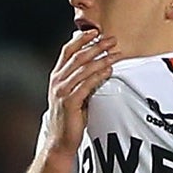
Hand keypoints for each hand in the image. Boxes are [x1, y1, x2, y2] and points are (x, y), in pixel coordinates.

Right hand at [45, 29, 117, 153]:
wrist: (60, 141)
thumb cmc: (70, 119)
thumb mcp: (74, 95)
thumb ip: (81, 80)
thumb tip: (98, 67)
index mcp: (57, 76)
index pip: (67, 51)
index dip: (81, 40)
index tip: (96, 31)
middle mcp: (57, 81)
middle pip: (78, 57)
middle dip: (96, 46)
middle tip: (112, 40)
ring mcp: (62, 91)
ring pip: (83, 69)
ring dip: (101, 59)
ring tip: (115, 53)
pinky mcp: (69, 102)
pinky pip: (86, 84)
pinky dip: (98, 75)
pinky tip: (109, 70)